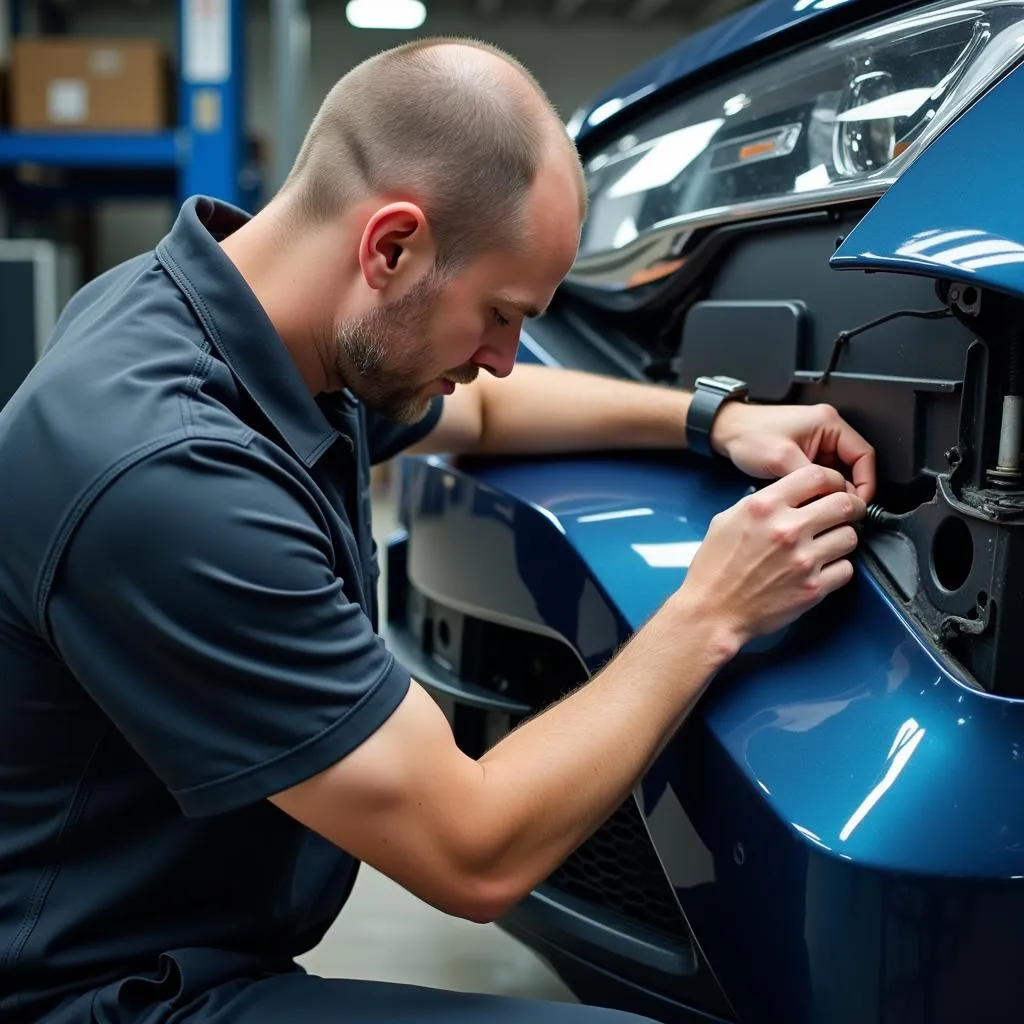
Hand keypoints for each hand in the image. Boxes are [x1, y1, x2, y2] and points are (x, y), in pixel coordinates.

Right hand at [678, 464, 865, 647]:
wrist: (712, 611)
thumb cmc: (715, 569)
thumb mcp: (726, 520)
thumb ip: (761, 502)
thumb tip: (789, 494)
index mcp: (764, 507)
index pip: (817, 476)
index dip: (832, 480)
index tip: (833, 489)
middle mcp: (787, 530)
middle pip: (844, 504)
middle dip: (849, 507)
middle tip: (845, 513)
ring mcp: (803, 560)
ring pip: (850, 536)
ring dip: (842, 538)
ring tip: (829, 543)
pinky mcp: (813, 588)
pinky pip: (846, 569)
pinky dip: (838, 568)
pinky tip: (822, 568)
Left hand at [709, 401, 875, 501]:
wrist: (725, 431)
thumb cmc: (748, 435)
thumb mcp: (782, 459)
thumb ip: (811, 480)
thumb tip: (832, 500)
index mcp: (829, 423)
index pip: (864, 455)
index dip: (866, 483)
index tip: (858, 504)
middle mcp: (827, 430)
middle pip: (854, 467)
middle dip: (847, 490)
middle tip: (840, 512)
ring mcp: (817, 443)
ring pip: (838, 474)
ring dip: (831, 492)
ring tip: (823, 509)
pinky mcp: (805, 454)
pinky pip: (822, 476)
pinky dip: (819, 490)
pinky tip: (810, 502)